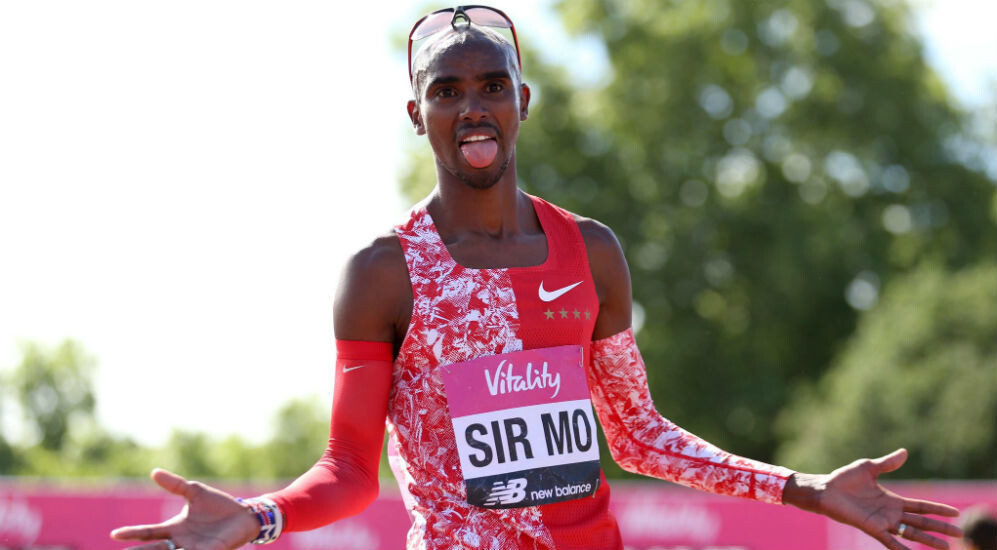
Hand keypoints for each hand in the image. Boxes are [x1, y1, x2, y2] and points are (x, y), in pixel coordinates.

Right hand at [110, 469, 259, 549]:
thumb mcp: (195, 492)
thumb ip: (175, 484)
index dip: (132, 533)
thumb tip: (154, 472)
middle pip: (154, 549)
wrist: (243, 515)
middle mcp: (181, 542)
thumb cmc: (218, 505)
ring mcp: (194, 549)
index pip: (148, 533)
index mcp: (174, 529)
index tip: (114, 534)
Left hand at [784, 449, 961, 549]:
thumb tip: (905, 452)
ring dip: (929, 541)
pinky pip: (891, 542)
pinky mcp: (872, 528)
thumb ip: (888, 463)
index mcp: (893, 500)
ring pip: (912, 534)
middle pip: (922, 522)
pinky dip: (902, 549)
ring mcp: (883, 522)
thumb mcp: (868, 467)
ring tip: (947, 548)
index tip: (956, 513)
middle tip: (960, 534)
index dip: (938, 509)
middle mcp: (891, 513)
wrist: (825, 489)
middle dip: (941, 528)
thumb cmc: (843, 479)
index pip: (921, 506)